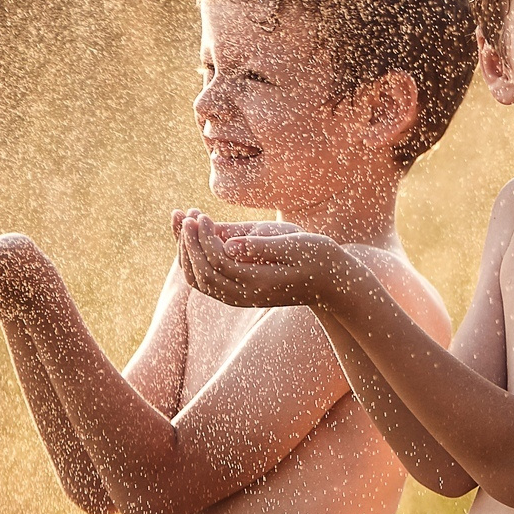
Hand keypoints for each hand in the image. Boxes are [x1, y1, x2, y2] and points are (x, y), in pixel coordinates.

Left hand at [172, 209, 344, 309]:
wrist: (330, 283)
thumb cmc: (317, 257)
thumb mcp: (295, 245)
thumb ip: (262, 246)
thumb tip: (229, 245)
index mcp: (259, 282)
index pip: (218, 262)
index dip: (204, 238)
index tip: (201, 215)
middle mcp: (245, 295)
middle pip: (202, 274)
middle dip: (189, 244)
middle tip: (186, 216)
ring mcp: (239, 297)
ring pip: (199, 281)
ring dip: (187, 253)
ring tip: (184, 222)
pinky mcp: (237, 293)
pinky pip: (206, 281)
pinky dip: (193, 260)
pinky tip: (193, 237)